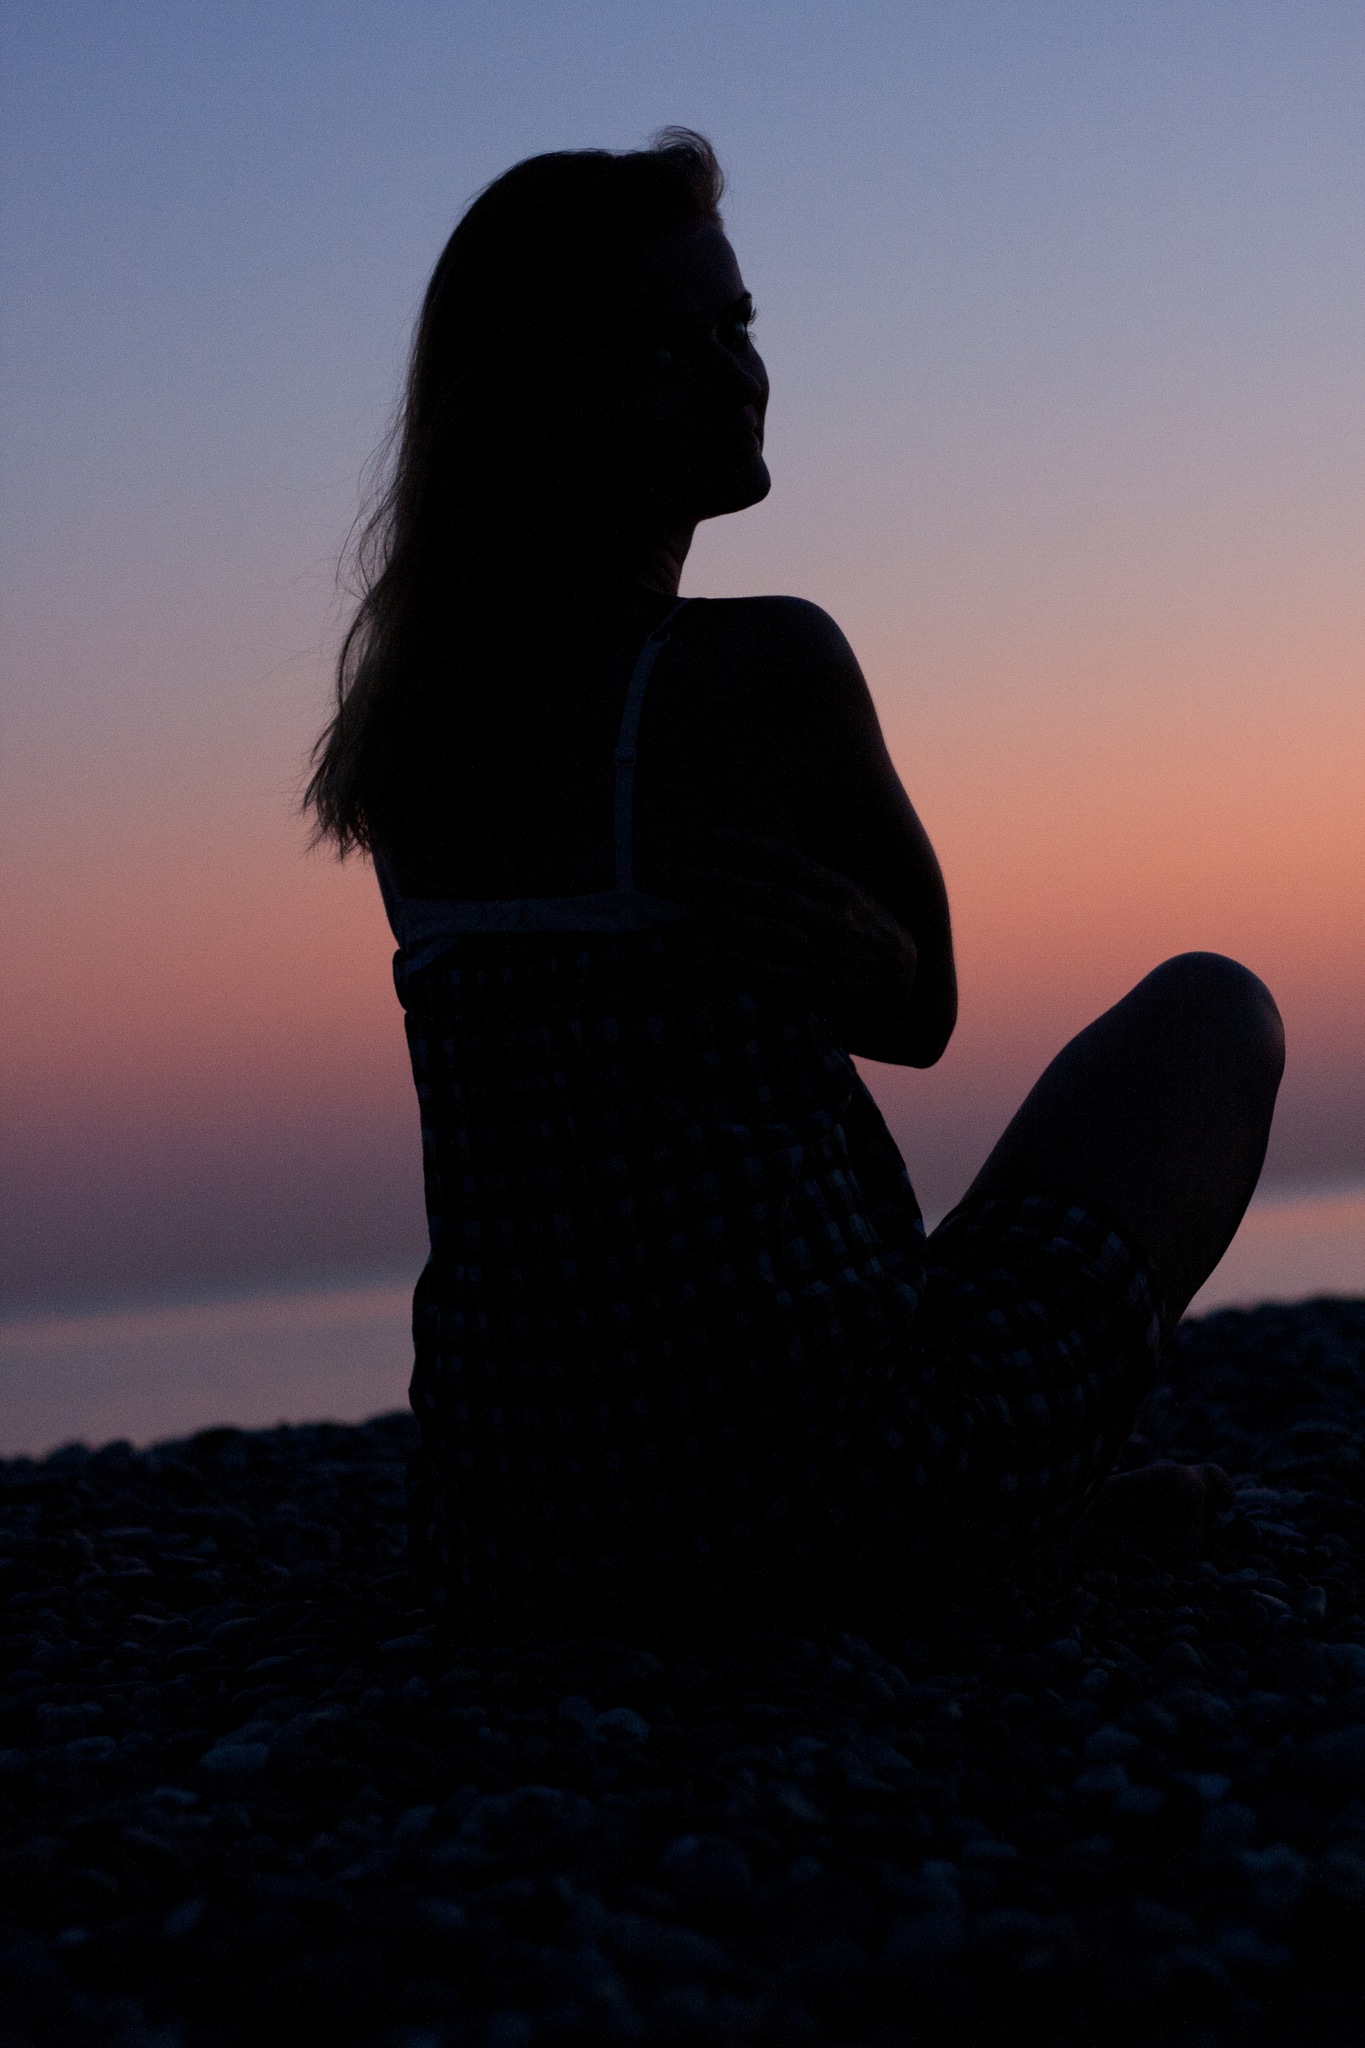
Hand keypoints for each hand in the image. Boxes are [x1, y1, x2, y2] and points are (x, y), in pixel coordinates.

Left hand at [663, 828, 917, 1024]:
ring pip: (770, 931)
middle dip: (724, 883)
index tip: (715, 836)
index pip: (791, 861)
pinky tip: (722, 953)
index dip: (751, 847)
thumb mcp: (857, 896)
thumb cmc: (871, 932)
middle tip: (684, 876)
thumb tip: (769, 852)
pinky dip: (749, 963)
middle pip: (770, 895)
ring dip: (728, 918)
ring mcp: (827, 954)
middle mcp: (835, 919)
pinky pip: (777, 974)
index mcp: (843, 890)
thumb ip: (818, 877)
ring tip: (694, 906)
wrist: (902, 986)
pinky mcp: (820, 987)